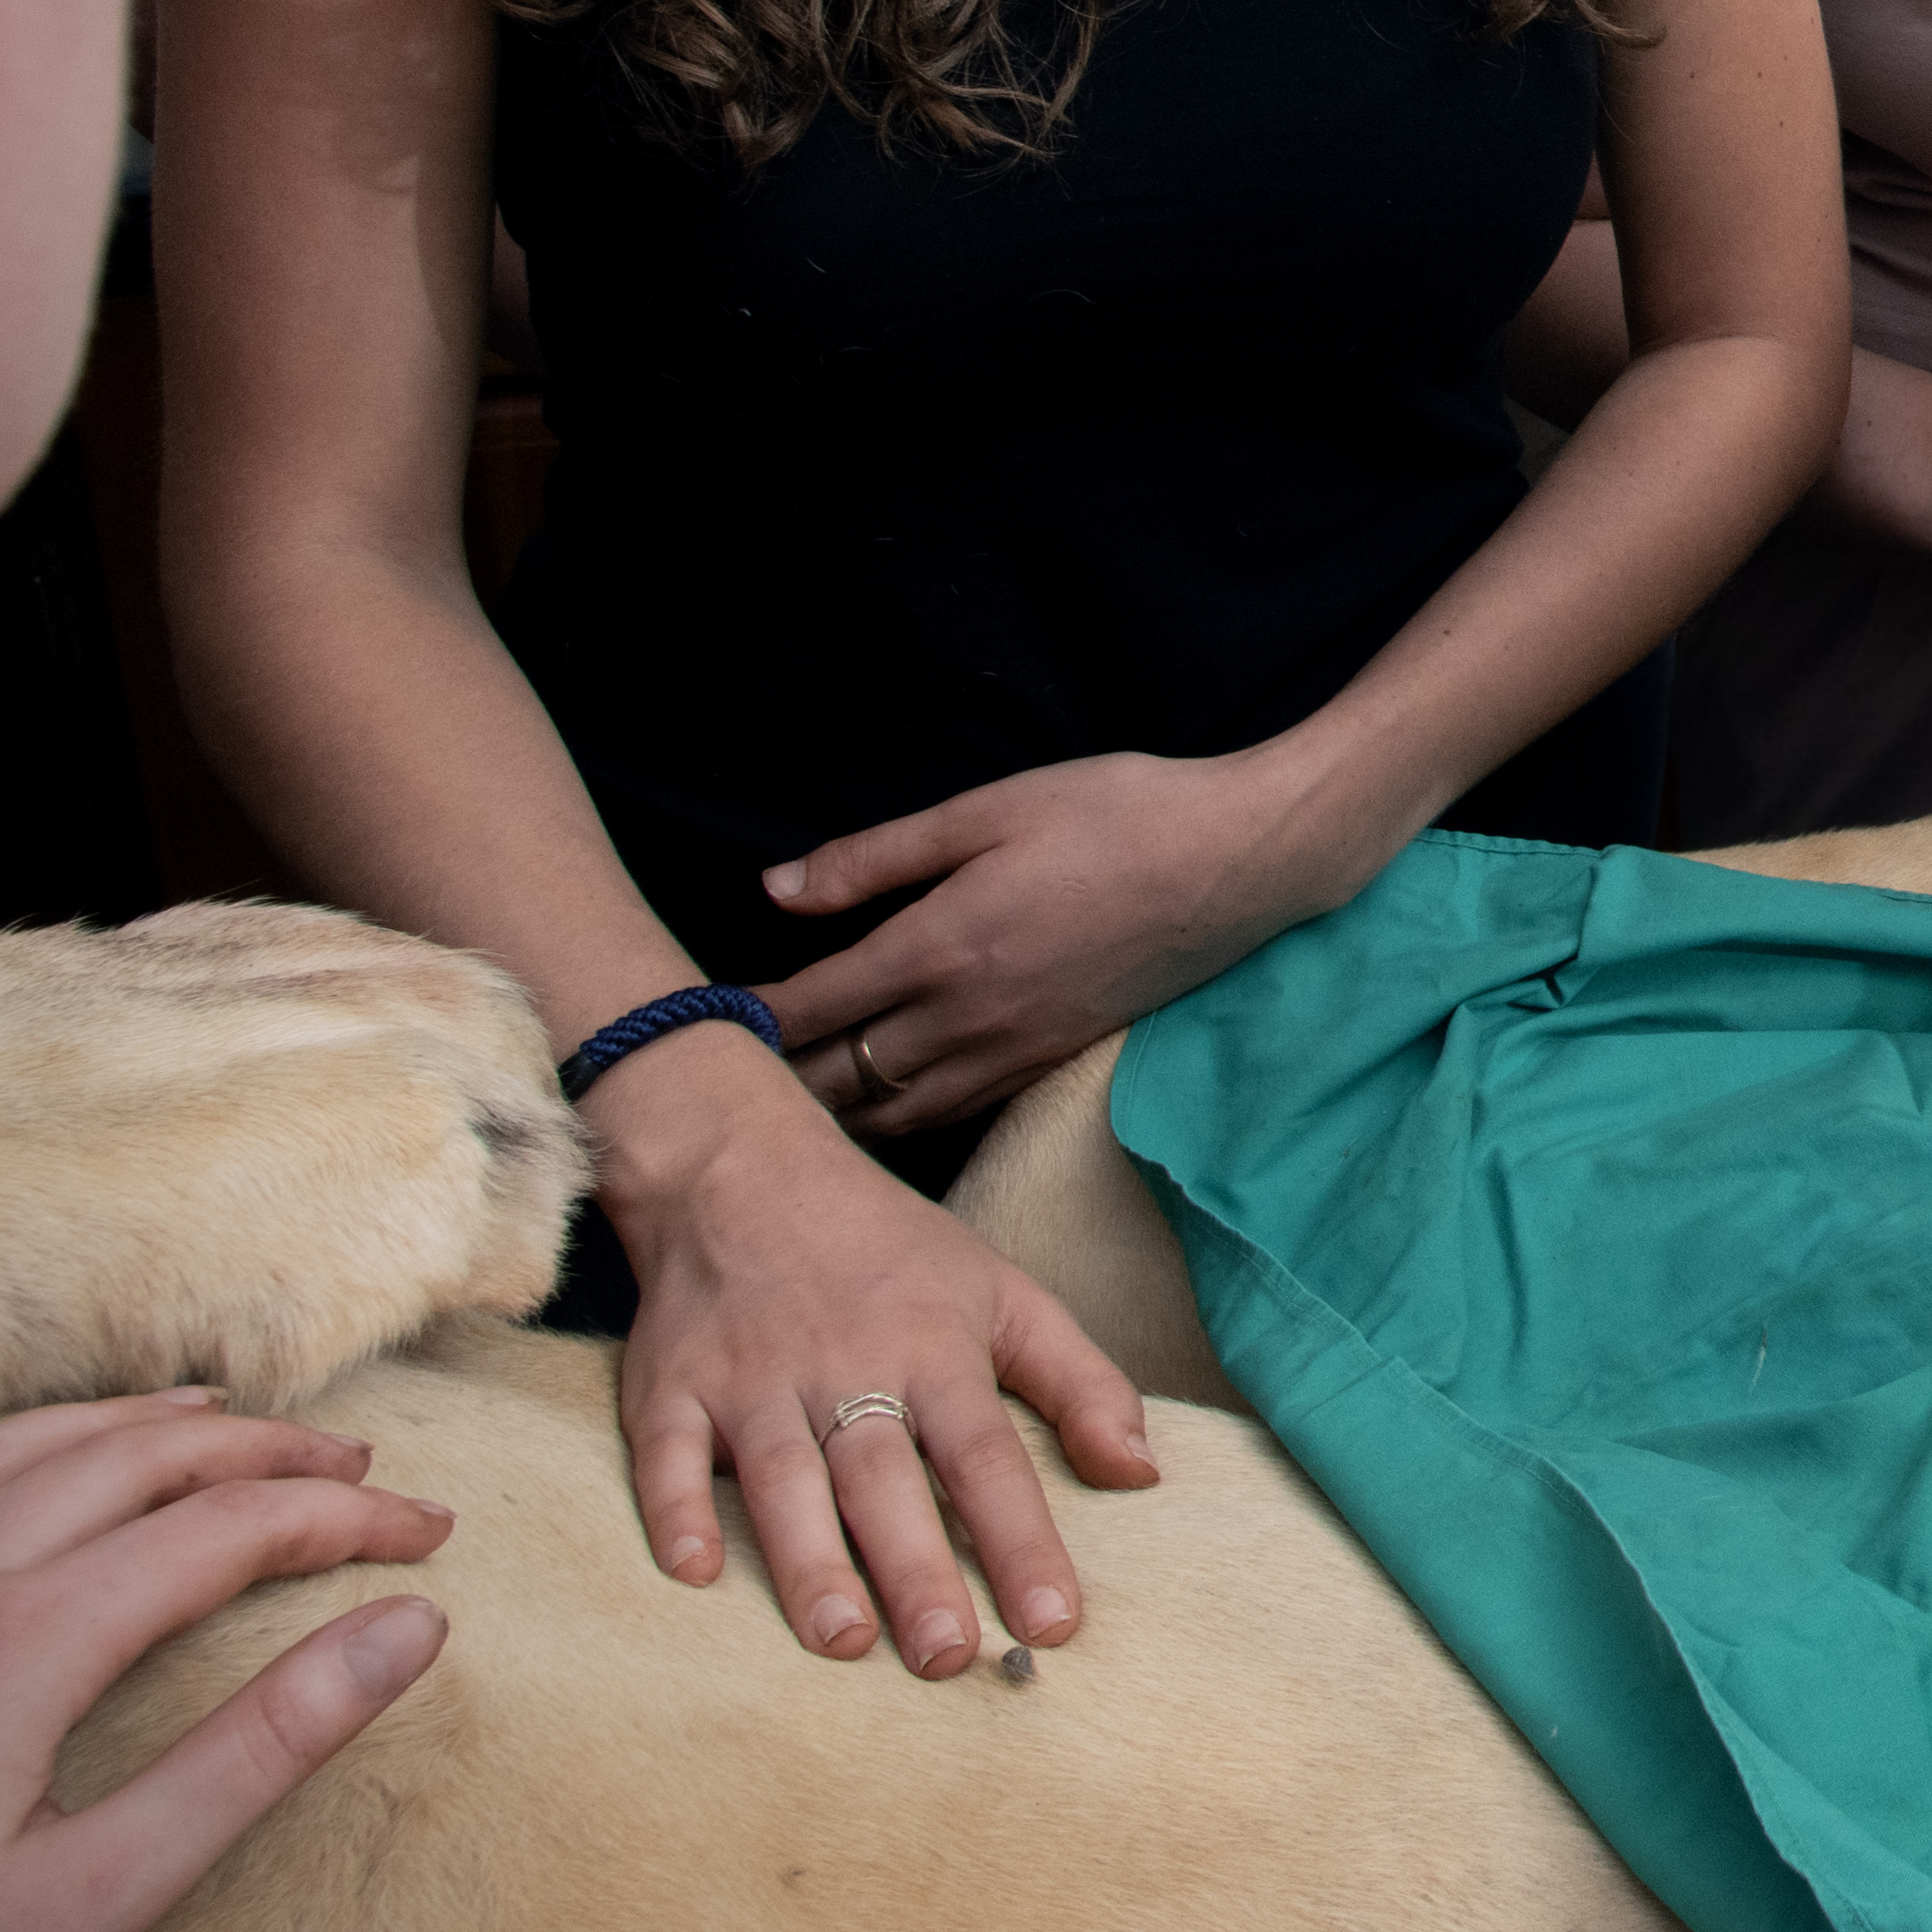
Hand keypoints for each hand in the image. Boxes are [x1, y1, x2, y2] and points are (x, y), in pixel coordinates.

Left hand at [0, 1392, 449, 1931]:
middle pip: (117, 1462)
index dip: (345, 1518)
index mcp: (16, 1644)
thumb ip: (259, 1751)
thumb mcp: (101, 1894)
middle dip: (254, 1452)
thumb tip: (409, 1631)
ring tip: (199, 1418)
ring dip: (106, 1423)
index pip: (224, 1533)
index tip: (429, 1532)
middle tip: (348, 1464)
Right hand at [577, 1037, 1155, 1673]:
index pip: (988, 1457)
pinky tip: (693, 1573)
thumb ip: (1079, 1383)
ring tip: (842, 1641)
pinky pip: (667, 1454)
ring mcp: (752, 1380)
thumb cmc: (890, 1252)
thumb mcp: (1004, 1293)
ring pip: (784, 1479)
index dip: (1023, 1540)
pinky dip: (675, 1509)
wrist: (742, 1170)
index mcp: (934, 1350)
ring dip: (811, 1561)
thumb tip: (1142, 1473)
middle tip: (945, 1659)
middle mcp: (844, 1369)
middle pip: (884, 1481)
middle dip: (918, 1571)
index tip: (1054, 1624)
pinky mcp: (671, 1386)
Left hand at [761, 748, 1335, 1133]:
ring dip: (833, 1119)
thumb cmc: (1117, 814)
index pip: (812, 1008)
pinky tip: (881, 1112)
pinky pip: (954, 1113)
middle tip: (712, 1090)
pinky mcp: (1051, 1060)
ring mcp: (1014, 1050)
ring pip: (894, 1116)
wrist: (1242, 861)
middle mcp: (968, 1017)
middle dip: (771, 1088)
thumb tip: (778, 890)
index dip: (743, 1023)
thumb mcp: (989, 809)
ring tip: (779, 1117)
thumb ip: (876, 856)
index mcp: (941, 946)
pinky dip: (902, 1121)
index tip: (689, 1028)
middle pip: (840, 1081)